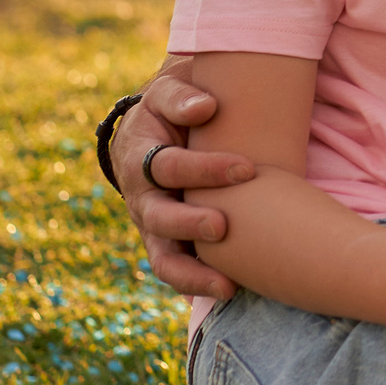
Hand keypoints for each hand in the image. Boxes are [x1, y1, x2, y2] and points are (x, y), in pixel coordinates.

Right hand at [117, 60, 256, 299]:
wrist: (160, 126)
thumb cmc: (174, 106)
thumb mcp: (170, 91)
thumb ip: (183, 96)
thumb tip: (207, 107)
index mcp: (139, 154)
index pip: (167, 165)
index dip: (204, 169)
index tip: (246, 169)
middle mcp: (140, 194)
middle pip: (158, 216)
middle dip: (190, 223)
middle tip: (223, 226)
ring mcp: (151, 223)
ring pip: (162, 256)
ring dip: (191, 273)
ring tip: (226, 286)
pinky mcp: (166, 242)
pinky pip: (175, 270)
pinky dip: (195, 285)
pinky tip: (228, 293)